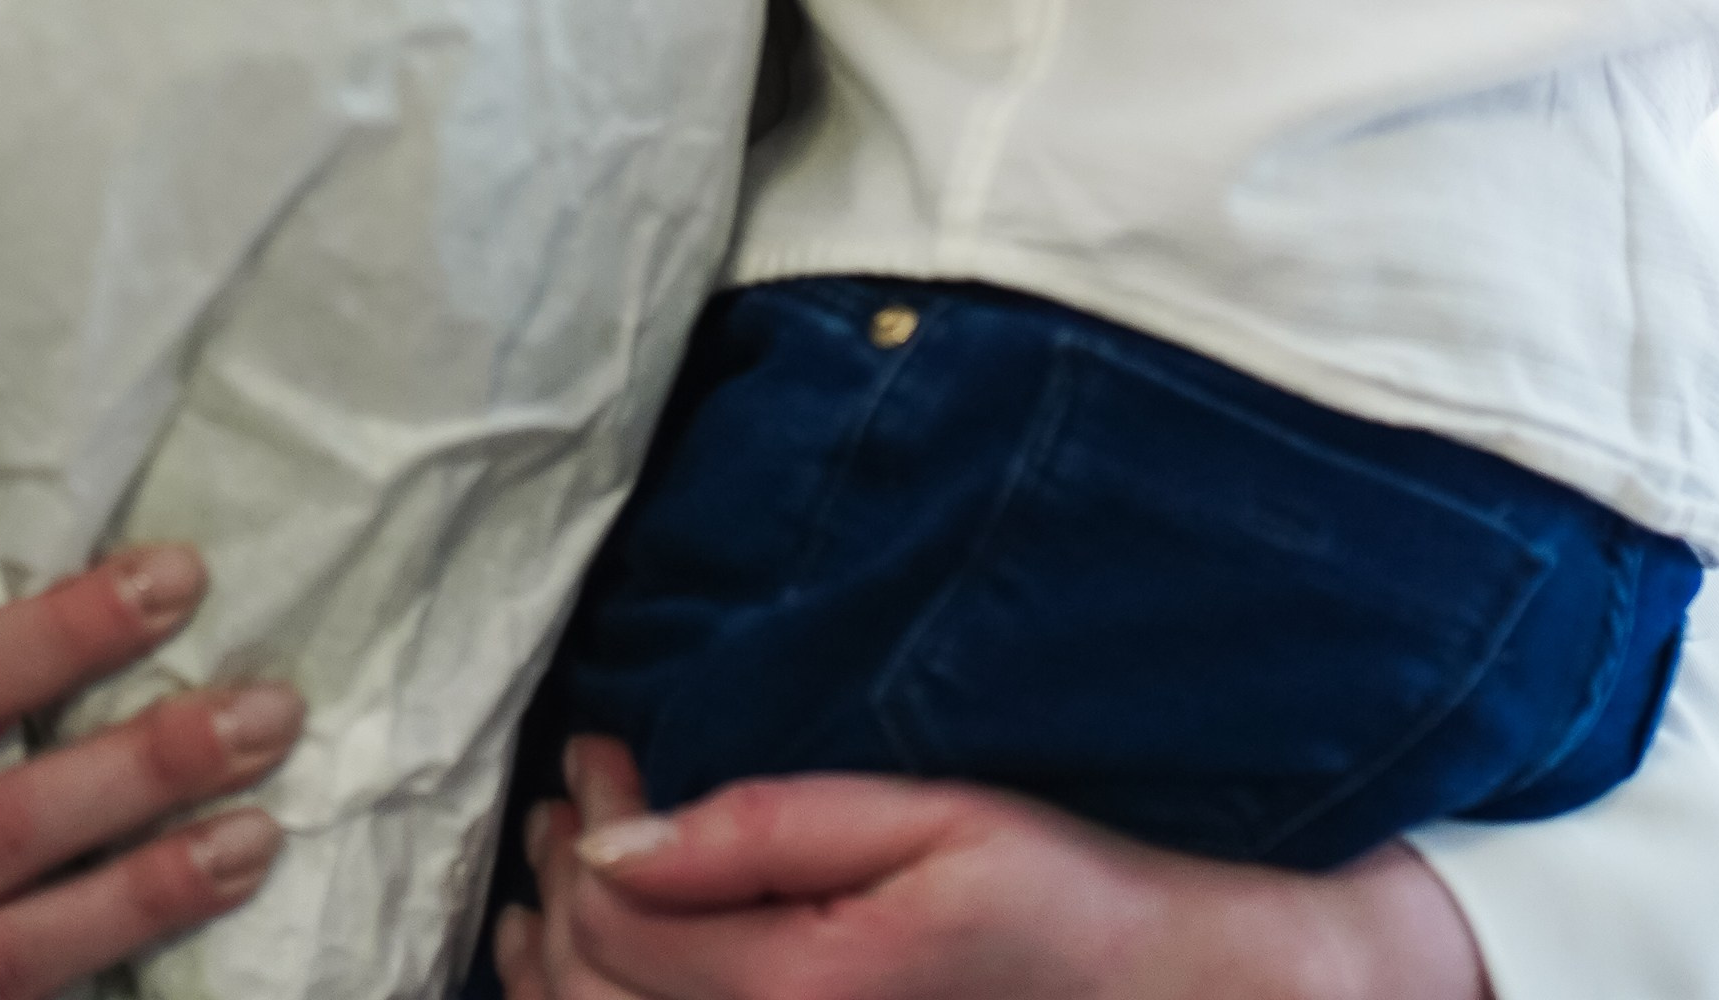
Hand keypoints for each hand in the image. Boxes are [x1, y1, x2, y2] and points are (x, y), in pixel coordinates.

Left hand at [496, 739, 1490, 999]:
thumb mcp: (930, 822)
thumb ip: (765, 828)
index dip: (588, 820)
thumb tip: (617, 831)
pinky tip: (597, 963)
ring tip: (558, 871)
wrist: (1166, 998)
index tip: (599, 745)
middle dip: (552, 886)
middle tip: (566, 799)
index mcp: (802, 992)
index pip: (616, 917)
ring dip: (556, 957)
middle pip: (585, 993)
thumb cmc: (1060, 898)